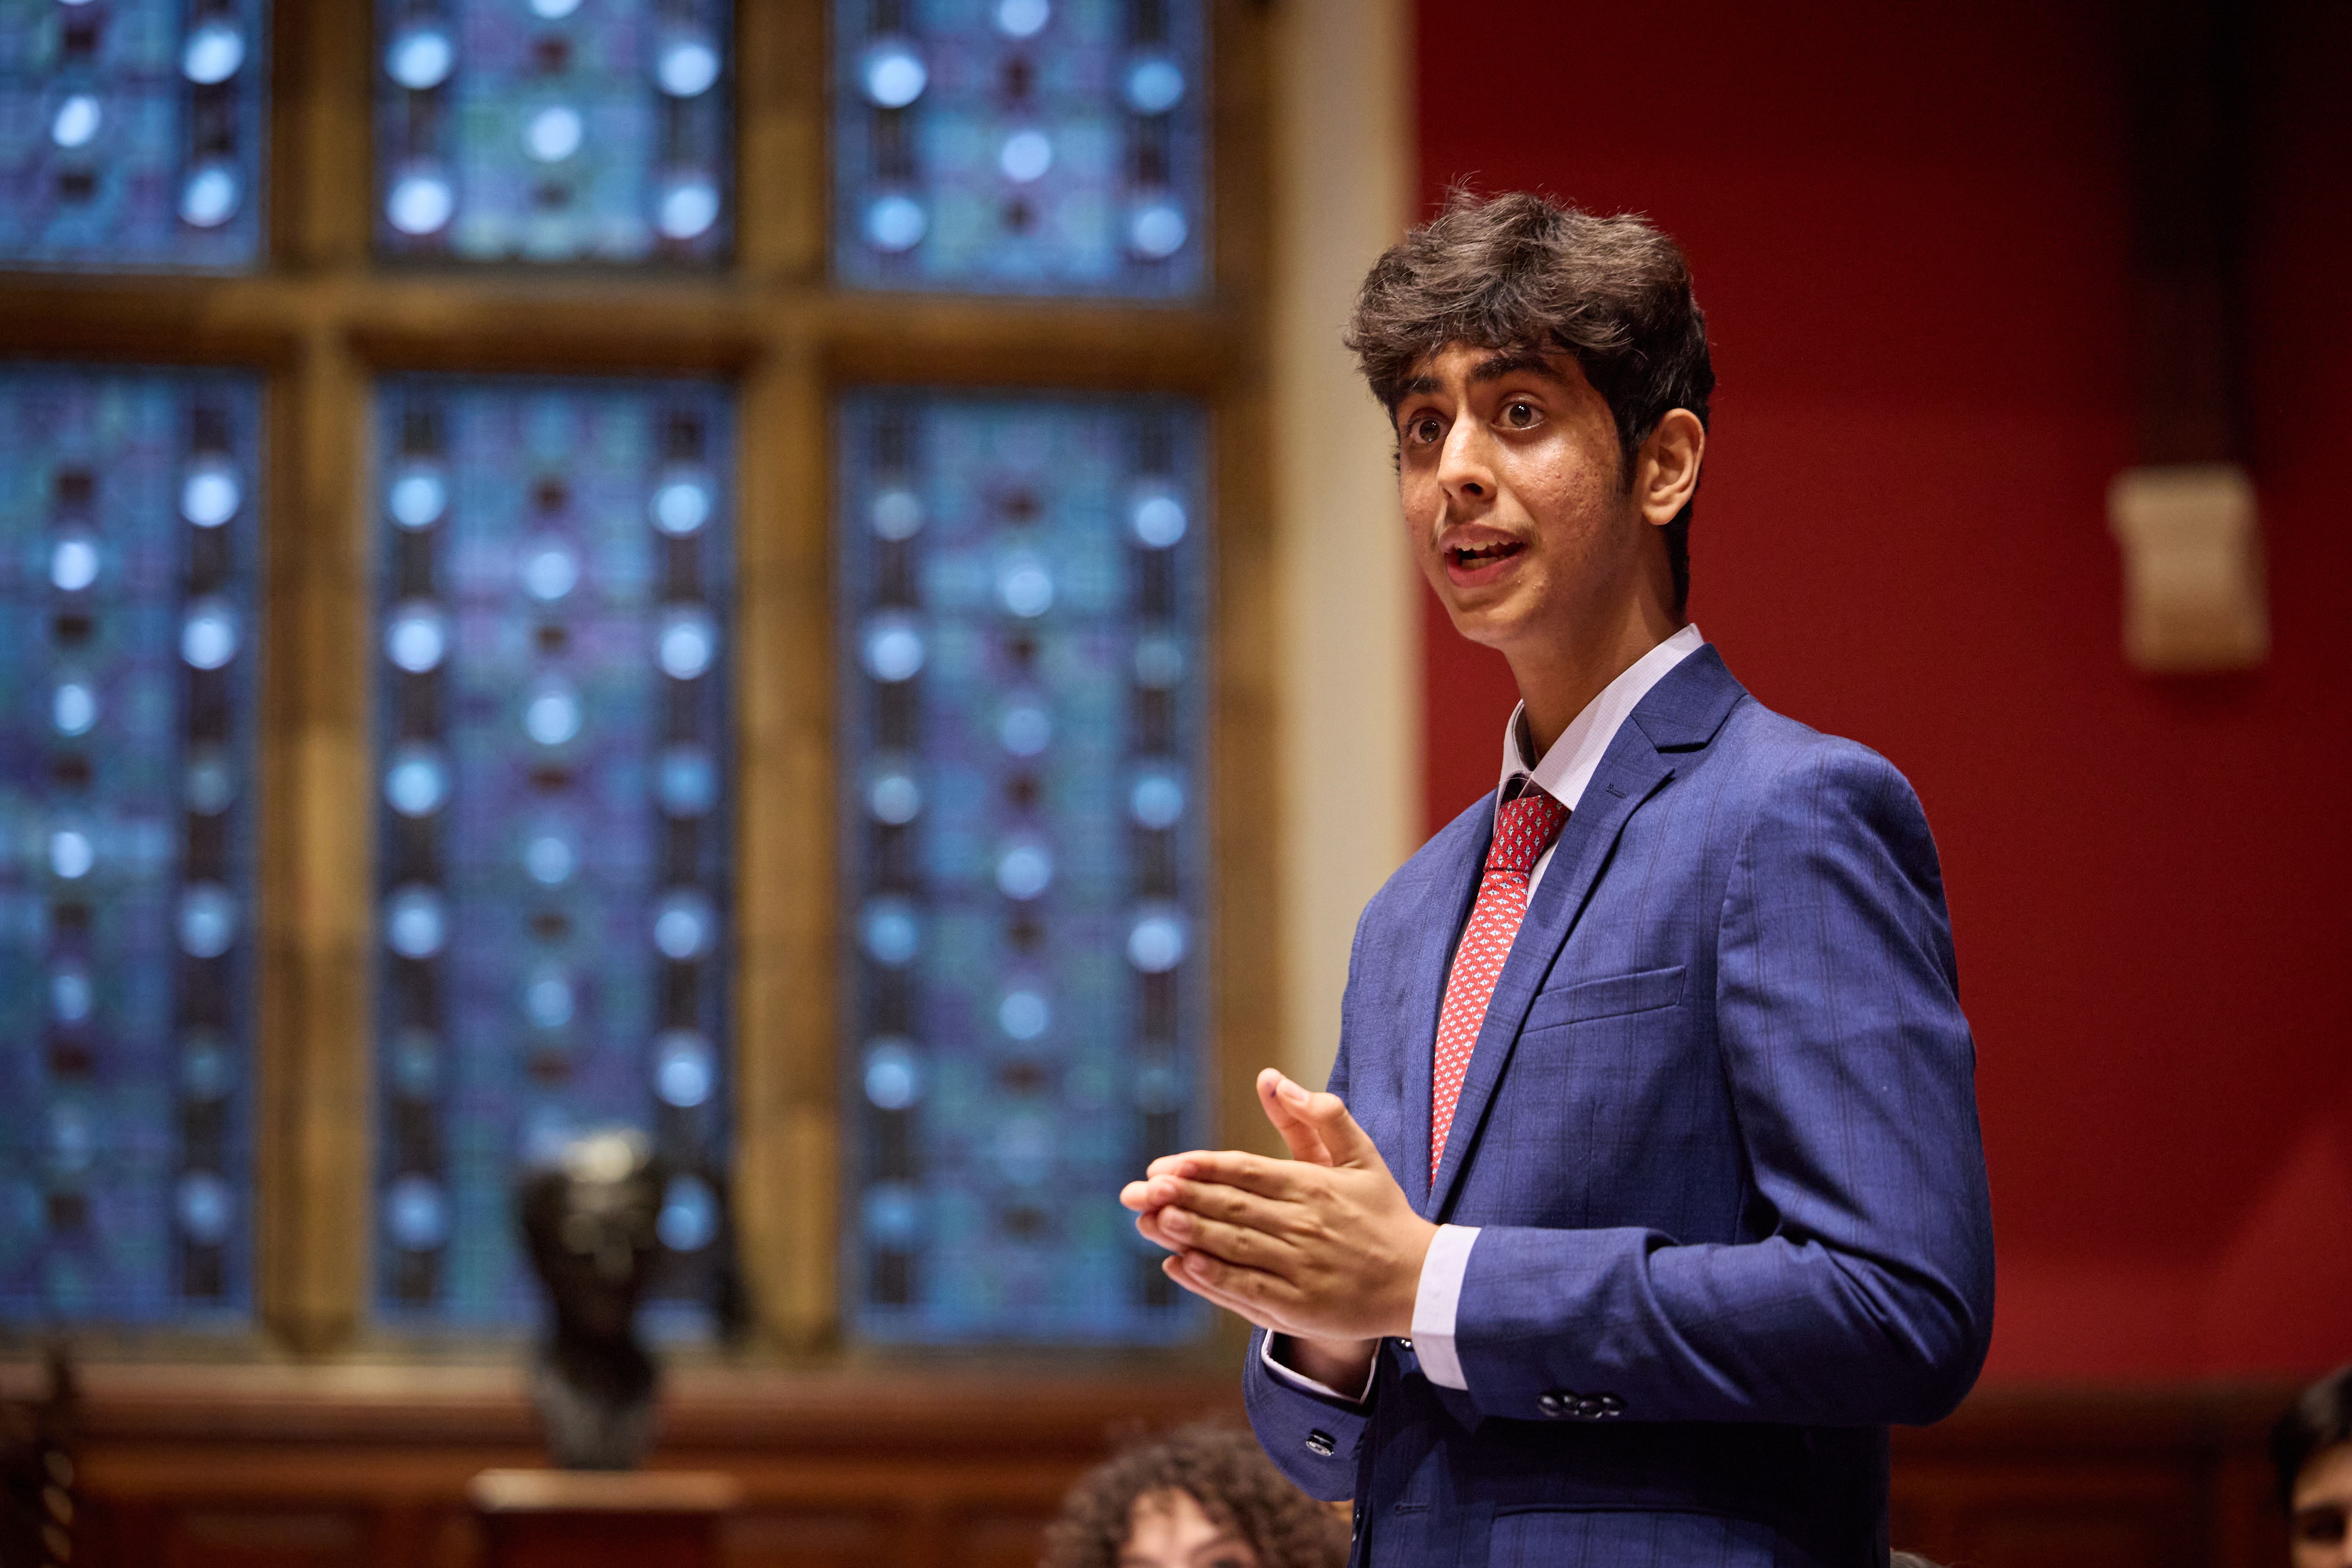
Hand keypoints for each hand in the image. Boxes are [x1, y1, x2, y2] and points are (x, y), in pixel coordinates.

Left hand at [1120, 1070, 1436, 1352]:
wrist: (1421, 1282)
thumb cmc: (1384, 1215)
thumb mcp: (1361, 1157)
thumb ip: (1322, 1115)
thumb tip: (1275, 1078)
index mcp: (1315, 1187)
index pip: (1247, 1171)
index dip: (1203, 1168)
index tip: (1164, 1165)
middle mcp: (1304, 1225)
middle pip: (1233, 1208)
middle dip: (1182, 1198)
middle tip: (1137, 1192)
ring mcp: (1301, 1269)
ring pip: (1235, 1248)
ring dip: (1190, 1235)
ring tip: (1150, 1222)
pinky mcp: (1300, 1307)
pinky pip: (1248, 1291)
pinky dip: (1212, 1280)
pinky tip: (1181, 1267)